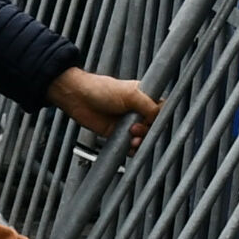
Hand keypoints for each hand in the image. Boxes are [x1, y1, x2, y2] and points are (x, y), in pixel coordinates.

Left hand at [48, 67, 163, 138]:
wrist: (78, 98)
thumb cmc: (100, 89)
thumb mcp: (130, 93)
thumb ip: (148, 105)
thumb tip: (157, 117)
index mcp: (142, 96)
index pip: (160, 109)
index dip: (159, 117)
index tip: (153, 121)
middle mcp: (136, 110)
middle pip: (153, 126)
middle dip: (147, 130)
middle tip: (136, 128)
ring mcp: (127, 122)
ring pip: (143, 137)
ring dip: (140, 140)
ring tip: (131, 137)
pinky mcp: (117, 133)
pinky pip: (130, 145)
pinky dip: (132, 149)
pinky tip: (129, 145)